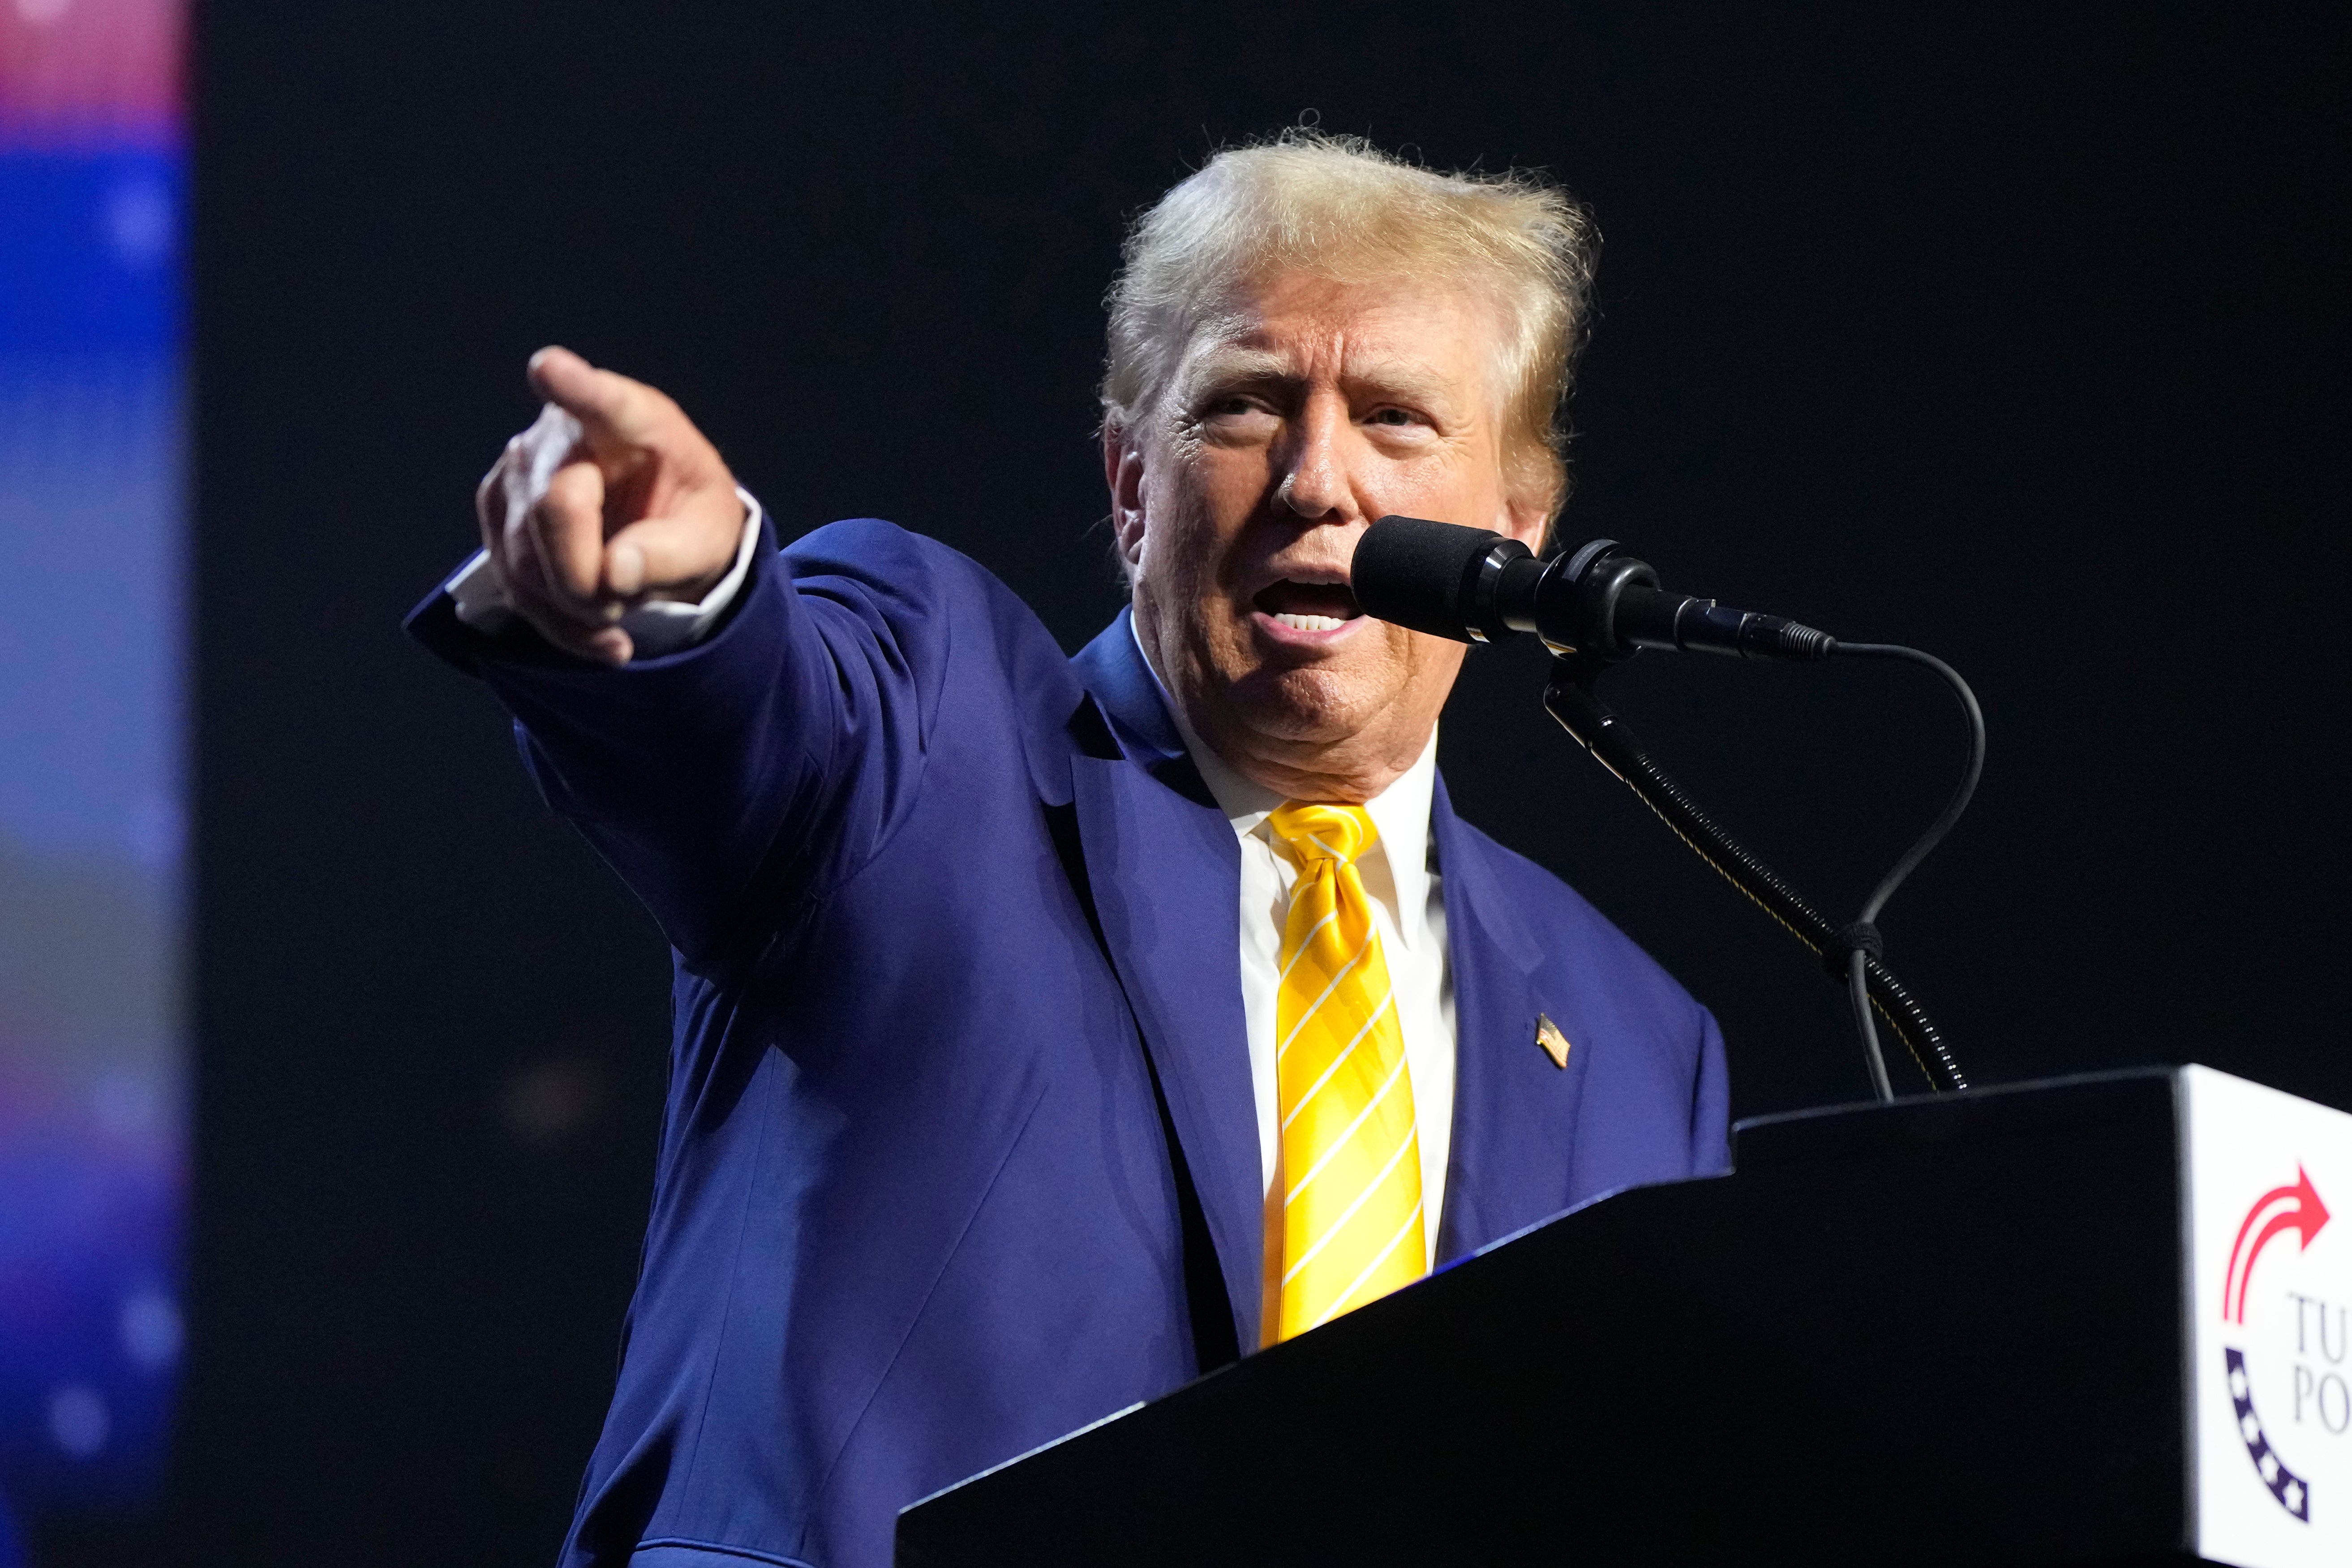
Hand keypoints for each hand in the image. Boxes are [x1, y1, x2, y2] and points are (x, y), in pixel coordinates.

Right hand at [475, 346, 748, 664]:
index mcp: (631, 419)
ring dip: (575, 608)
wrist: (665, 525)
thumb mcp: (710, 536)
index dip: (572, 386)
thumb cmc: (690, 514)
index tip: (549, 368)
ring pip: (523, 559)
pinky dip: (558, 624)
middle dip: (587, 578)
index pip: (599, 400)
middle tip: (628, 600)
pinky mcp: (498, 513)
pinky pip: (514, 584)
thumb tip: (614, 573)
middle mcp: (562, 434)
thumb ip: (672, 554)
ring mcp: (519, 472)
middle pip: (552, 513)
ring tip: (621, 611)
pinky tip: (599, 635)